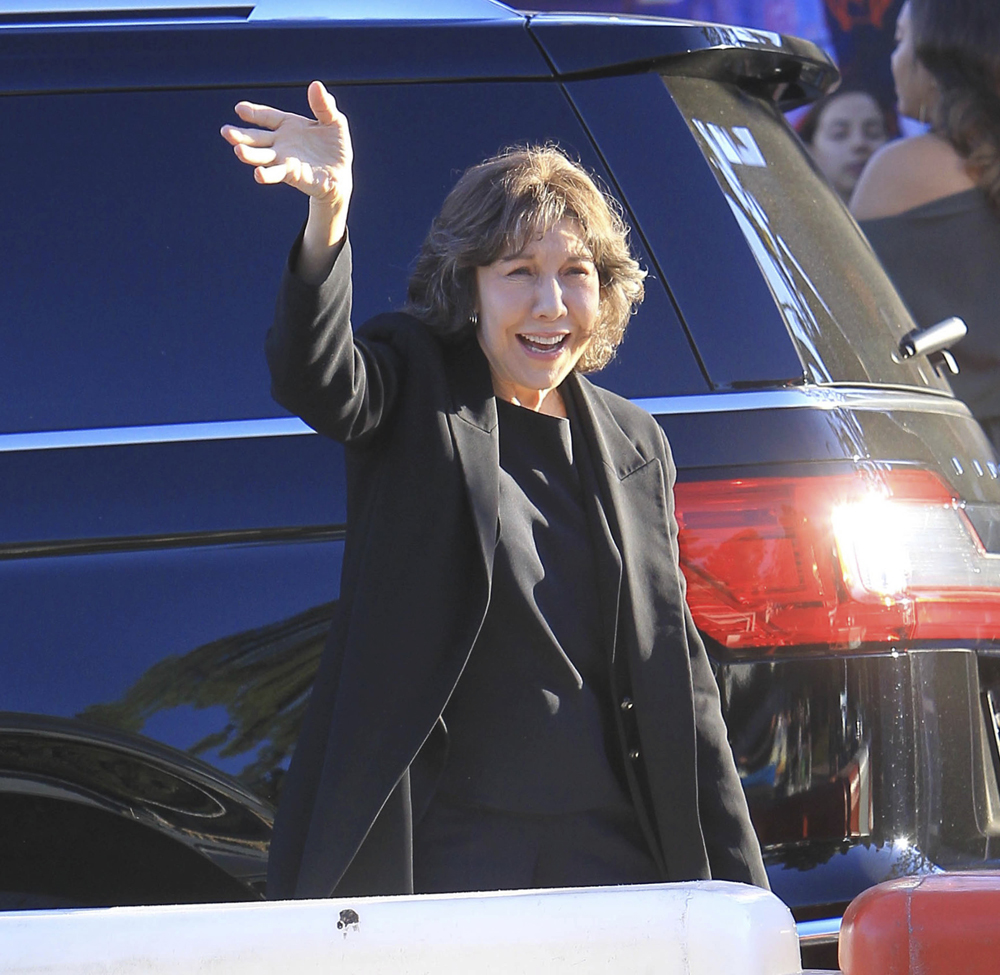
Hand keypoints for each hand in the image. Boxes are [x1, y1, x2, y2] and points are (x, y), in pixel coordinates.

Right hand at [222, 80, 352, 268]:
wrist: (340, 174)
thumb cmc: (335, 146)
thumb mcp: (334, 122)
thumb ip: (324, 106)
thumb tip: (316, 85)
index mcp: (288, 125)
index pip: (267, 116)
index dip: (254, 113)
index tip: (239, 109)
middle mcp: (281, 143)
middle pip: (258, 138)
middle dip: (241, 135)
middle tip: (225, 132)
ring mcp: (285, 159)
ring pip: (263, 157)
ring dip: (251, 155)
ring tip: (238, 151)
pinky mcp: (293, 175)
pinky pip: (278, 174)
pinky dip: (268, 174)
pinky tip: (258, 174)